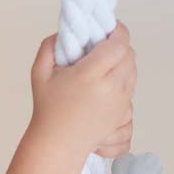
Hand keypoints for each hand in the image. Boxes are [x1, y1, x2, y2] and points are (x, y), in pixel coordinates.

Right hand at [30, 19, 136, 156]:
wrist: (58, 144)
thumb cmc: (48, 109)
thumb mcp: (39, 72)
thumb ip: (50, 45)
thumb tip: (66, 30)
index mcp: (91, 75)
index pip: (119, 43)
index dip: (117, 31)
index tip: (108, 29)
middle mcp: (111, 88)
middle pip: (130, 55)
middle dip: (119, 47)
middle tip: (103, 47)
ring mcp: (120, 103)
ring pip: (133, 71)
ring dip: (122, 64)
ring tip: (103, 67)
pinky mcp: (123, 113)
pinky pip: (132, 88)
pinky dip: (123, 82)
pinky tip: (107, 84)